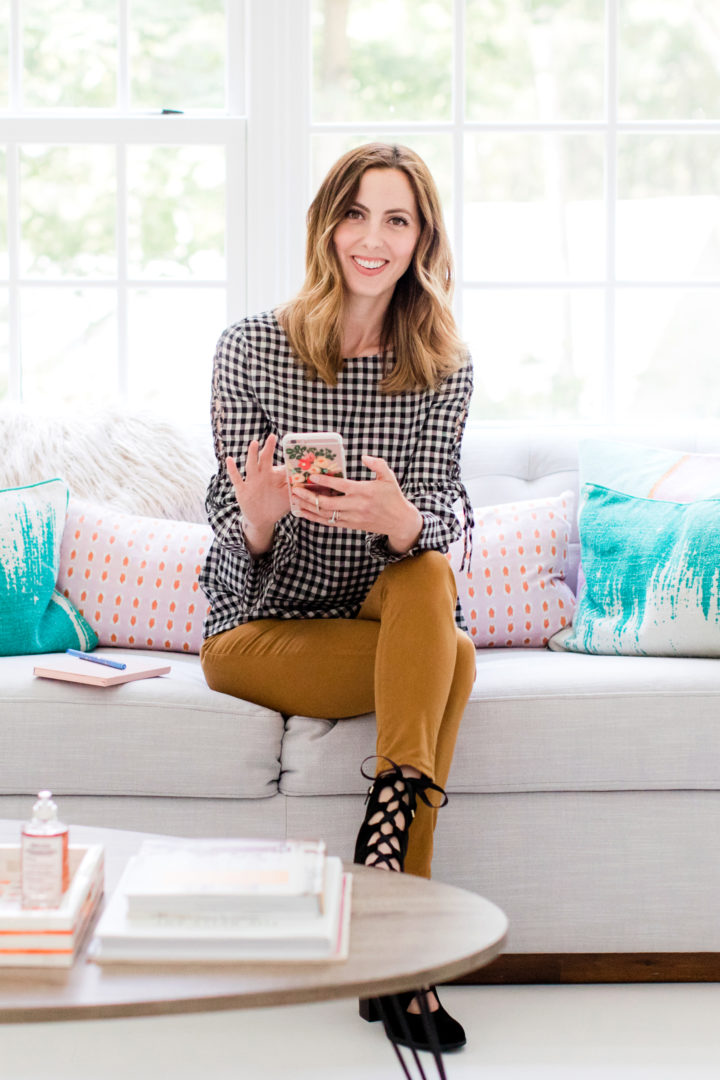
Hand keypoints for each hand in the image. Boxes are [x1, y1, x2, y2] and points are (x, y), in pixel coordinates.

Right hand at [226, 434, 289, 554]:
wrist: (261, 520)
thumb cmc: (276, 506)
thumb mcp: (288, 499)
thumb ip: (298, 491)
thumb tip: (314, 486)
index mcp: (275, 477)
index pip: (281, 465)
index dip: (287, 458)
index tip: (293, 448)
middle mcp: (263, 476)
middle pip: (265, 459)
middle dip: (268, 448)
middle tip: (272, 436)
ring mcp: (252, 482)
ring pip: (251, 466)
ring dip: (252, 455)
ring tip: (254, 443)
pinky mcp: (242, 490)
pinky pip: (236, 478)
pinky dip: (232, 469)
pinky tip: (229, 459)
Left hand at [291, 455, 422, 553]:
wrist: (399, 521)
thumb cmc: (393, 496)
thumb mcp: (389, 477)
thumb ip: (377, 464)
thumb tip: (363, 457)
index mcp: (364, 492)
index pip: (340, 486)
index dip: (324, 481)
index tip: (311, 476)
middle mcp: (356, 506)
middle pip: (327, 503)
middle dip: (309, 496)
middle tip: (296, 488)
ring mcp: (352, 517)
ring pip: (325, 514)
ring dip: (309, 507)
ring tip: (295, 500)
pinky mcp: (350, 525)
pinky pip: (329, 522)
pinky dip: (315, 518)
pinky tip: (305, 512)